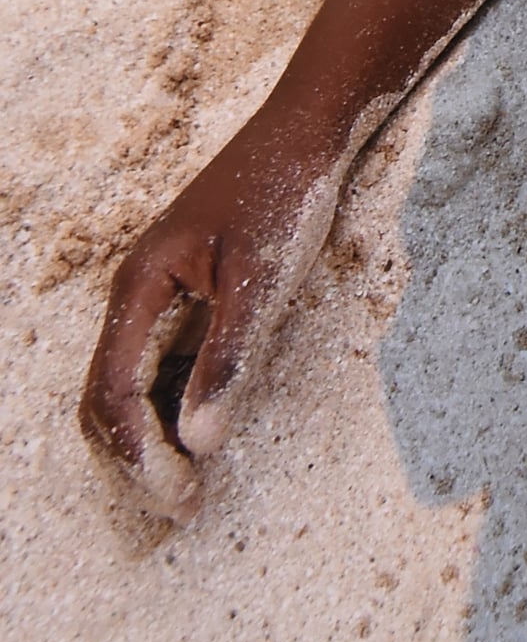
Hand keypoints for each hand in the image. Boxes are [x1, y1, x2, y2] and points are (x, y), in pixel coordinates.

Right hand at [80, 109, 347, 523]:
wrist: (307, 134)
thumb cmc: (285, 196)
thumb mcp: (263, 282)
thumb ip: (229, 360)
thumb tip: (200, 442)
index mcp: (138, 288)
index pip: (113, 393)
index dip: (139, 454)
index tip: (180, 496)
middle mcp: (134, 295)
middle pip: (105, 398)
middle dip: (135, 459)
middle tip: (183, 508)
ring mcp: (156, 296)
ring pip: (128, 387)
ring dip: (150, 441)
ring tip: (192, 488)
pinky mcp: (184, 297)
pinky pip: (158, 367)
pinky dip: (170, 411)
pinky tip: (204, 438)